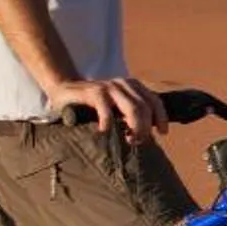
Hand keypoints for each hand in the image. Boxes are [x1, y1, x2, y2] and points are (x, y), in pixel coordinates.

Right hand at [49, 75, 164, 138]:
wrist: (64, 89)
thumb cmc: (92, 103)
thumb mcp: (115, 106)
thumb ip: (129, 113)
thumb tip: (147, 132)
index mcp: (133, 86)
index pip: (154, 100)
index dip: (161, 117)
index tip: (163, 133)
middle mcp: (124, 84)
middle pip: (145, 107)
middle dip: (146, 127)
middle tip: (138, 141)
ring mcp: (109, 87)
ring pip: (133, 108)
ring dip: (134, 127)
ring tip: (129, 140)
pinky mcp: (93, 92)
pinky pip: (106, 109)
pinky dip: (108, 122)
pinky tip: (104, 131)